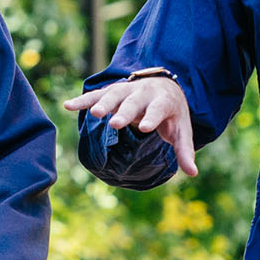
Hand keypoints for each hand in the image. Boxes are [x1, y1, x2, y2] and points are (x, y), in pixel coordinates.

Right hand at [61, 75, 199, 177]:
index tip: (145, 128)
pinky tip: (67, 106)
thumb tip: (192, 173)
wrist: (164, 86)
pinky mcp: (112, 92)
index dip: (151, 118)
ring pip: (113, 95)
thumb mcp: (181, 130)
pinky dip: (83, 100)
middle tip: (115, 123)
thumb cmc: (172, 114)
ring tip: (93, 114)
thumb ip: (184, 150)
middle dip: (124, 112)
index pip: (157, 110)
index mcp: (163, 102)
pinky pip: (96, 95)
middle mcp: (144, 93)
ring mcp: (126, 91)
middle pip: (133, 102)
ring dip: (103, 103)